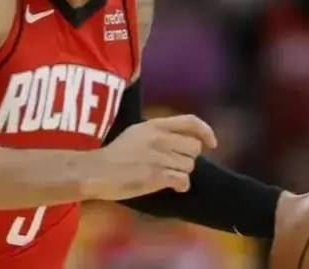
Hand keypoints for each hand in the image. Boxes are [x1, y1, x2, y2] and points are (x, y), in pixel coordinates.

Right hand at [82, 115, 217, 200]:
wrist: (96, 171)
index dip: (206, 132)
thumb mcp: (137, 133)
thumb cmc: (115, 154)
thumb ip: (159, 132)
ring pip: (189, 166)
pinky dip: (180, 186)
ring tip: (164, 175)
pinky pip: (183, 181)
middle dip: (188, 158)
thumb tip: (185, 139)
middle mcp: (160, 138)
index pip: (191, 122)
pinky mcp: (157, 175)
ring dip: (181, 173)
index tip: (212, 144)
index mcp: (154, 125)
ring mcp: (159, 156)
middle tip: (174, 165)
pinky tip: (171, 186)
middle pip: (194, 148)